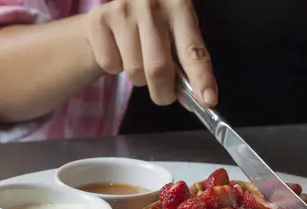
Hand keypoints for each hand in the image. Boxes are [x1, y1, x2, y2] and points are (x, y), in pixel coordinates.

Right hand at [85, 0, 216, 107]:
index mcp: (179, 6)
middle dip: (163, 93)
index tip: (208, 100)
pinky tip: (119, 50)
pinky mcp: (99, 20)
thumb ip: (189, 63)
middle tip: (164, 95)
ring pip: (134, 71)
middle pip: (158, 69)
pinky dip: (116, 67)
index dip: (201, 78)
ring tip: (139, 59)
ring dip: (139, 78)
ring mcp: (123, 9)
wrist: (113, 12)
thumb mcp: (177, 36)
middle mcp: (152, 4)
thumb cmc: (154, 29)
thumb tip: (202, 97)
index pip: (193, 51)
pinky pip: (110, 65)